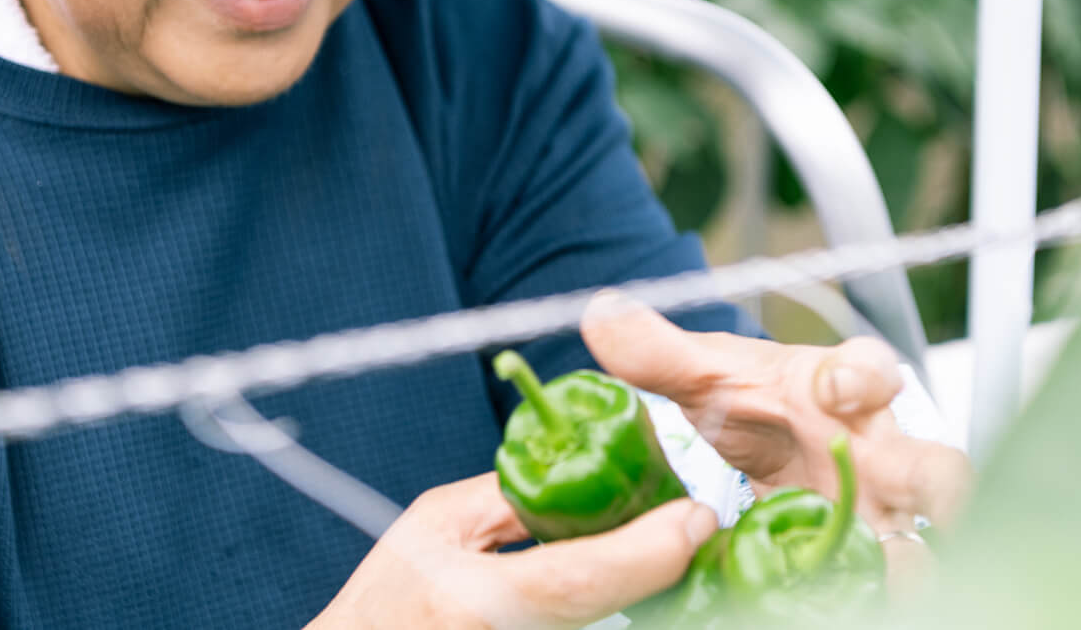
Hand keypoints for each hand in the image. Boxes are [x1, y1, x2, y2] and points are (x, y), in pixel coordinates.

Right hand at [309, 472, 717, 629]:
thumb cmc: (388, 598)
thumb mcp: (440, 526)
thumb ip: (513, 495)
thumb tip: (588, 468)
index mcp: (476, 599)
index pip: (580, 579)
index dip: (647, 552)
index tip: (692, 518)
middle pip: (608, 607)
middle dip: (656, 566)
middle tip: (685, 525)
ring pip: (606, 622)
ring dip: (637, 585)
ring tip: (652, 545)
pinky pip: (590, 625)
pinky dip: (609, 601)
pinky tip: (622, 576)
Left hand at [580, 292, 972, 582]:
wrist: (755, 437)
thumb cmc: (750, 393)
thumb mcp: (703, 373)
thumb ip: (658, 351)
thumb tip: (601, 316)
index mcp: (840, 387)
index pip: (873, 369)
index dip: (863, 376)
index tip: (835, 388)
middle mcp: (877, 448)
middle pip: (937, 465)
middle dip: (944, 488)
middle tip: (938, 510)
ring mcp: (877, 508)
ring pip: (923, 537)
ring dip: (914, 560)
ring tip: (898, 578)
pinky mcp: (862, 552)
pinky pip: (879, 578)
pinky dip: (869, 592)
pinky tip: (842, 603)